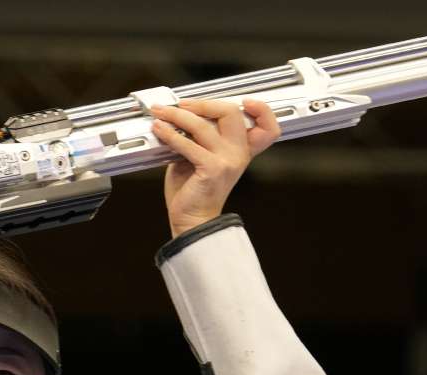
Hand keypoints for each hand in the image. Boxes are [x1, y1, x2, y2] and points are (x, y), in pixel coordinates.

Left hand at [150, 98, 280, 237]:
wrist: (192, 220)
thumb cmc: (194, 190)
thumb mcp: (201, 156)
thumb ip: (200, 136)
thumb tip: (180, 115)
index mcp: (242, 150)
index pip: (268, 127)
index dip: (262, 110)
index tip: (246, 101)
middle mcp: (239, 154)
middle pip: (231, 112)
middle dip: (203, 104)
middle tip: (182, 105)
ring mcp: (227, 161)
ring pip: (203, 125)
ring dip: (177, 115)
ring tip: (161, 113)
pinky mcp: (212, 169)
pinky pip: (188, 144)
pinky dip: (170, 134)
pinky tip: (159, 129)